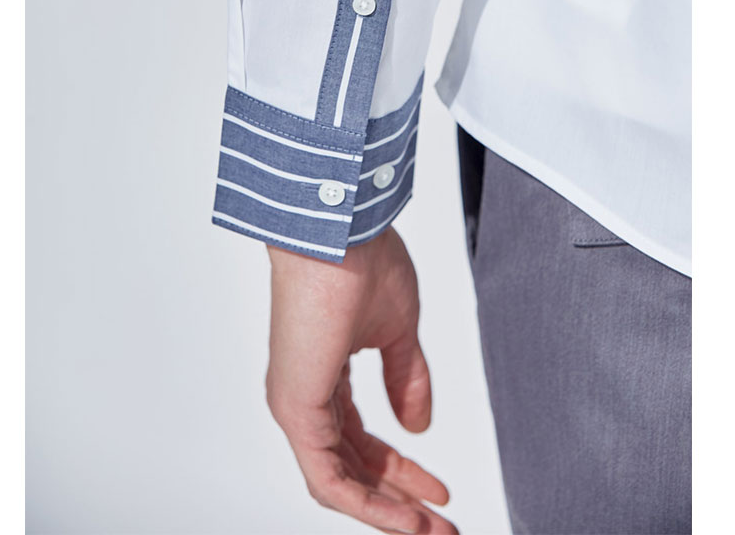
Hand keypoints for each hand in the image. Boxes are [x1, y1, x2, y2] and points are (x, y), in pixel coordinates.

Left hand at [265, 227, 457, 533]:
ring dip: (386, 510)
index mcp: (324, 370)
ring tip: (429, 531)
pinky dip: (367, 503)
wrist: (340, 230)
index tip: (439, 490)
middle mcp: (305, 391)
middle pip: (352, 466)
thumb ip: (406, 378)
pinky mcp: (295, 408)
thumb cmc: (360, 260)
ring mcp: (296, 402)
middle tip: (439, 526)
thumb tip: (419, 424)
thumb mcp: (398, 330)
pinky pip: (327, 476)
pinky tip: (403, 517)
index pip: (360, 437)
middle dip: (398, 499)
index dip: (402, 468)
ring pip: (338, 480)